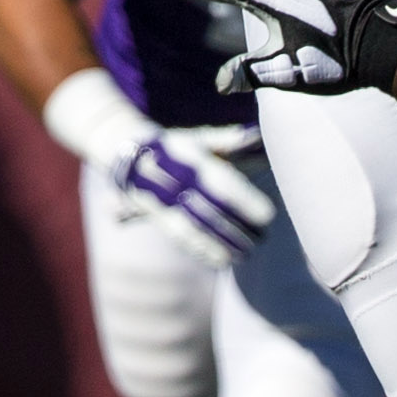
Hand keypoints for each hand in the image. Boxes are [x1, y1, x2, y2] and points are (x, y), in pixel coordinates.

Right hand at [114, 126, 275, 266]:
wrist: (130, 158)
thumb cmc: (176, 148)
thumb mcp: (199, 139)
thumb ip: (227, 140)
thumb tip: (254, 135)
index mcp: (190, 161)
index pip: (222, 185)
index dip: (245, 202)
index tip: (267, 216)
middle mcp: (175, 182)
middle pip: (209, 212)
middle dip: (236, 228)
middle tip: (261, 239)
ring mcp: (163, 202)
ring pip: (193, 229)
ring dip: (219, 245)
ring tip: (243, 255)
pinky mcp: (157, 218)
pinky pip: (179, 237)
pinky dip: (200, 250)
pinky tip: (220, 260)